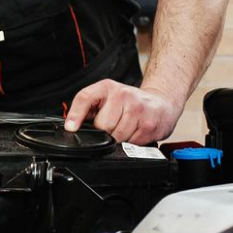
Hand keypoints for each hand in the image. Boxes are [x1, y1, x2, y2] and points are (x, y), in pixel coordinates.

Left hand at [64, 80, 182, 144]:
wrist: (161, 102)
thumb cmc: (130, 102)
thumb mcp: (107, 97)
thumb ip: (88, 109)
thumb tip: (71, 126)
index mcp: (107, 87)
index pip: (85, 98)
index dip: (75, 115)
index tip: (70, 128)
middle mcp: (123, 95)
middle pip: (102, 126)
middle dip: (104, 132)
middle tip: (114, 125)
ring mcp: (138, 109)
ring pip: (116, 137)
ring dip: (119, 139)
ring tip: (126, 128)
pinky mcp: (149, 125)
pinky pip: (131, 144)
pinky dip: (131, 143)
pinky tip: (136, 132)